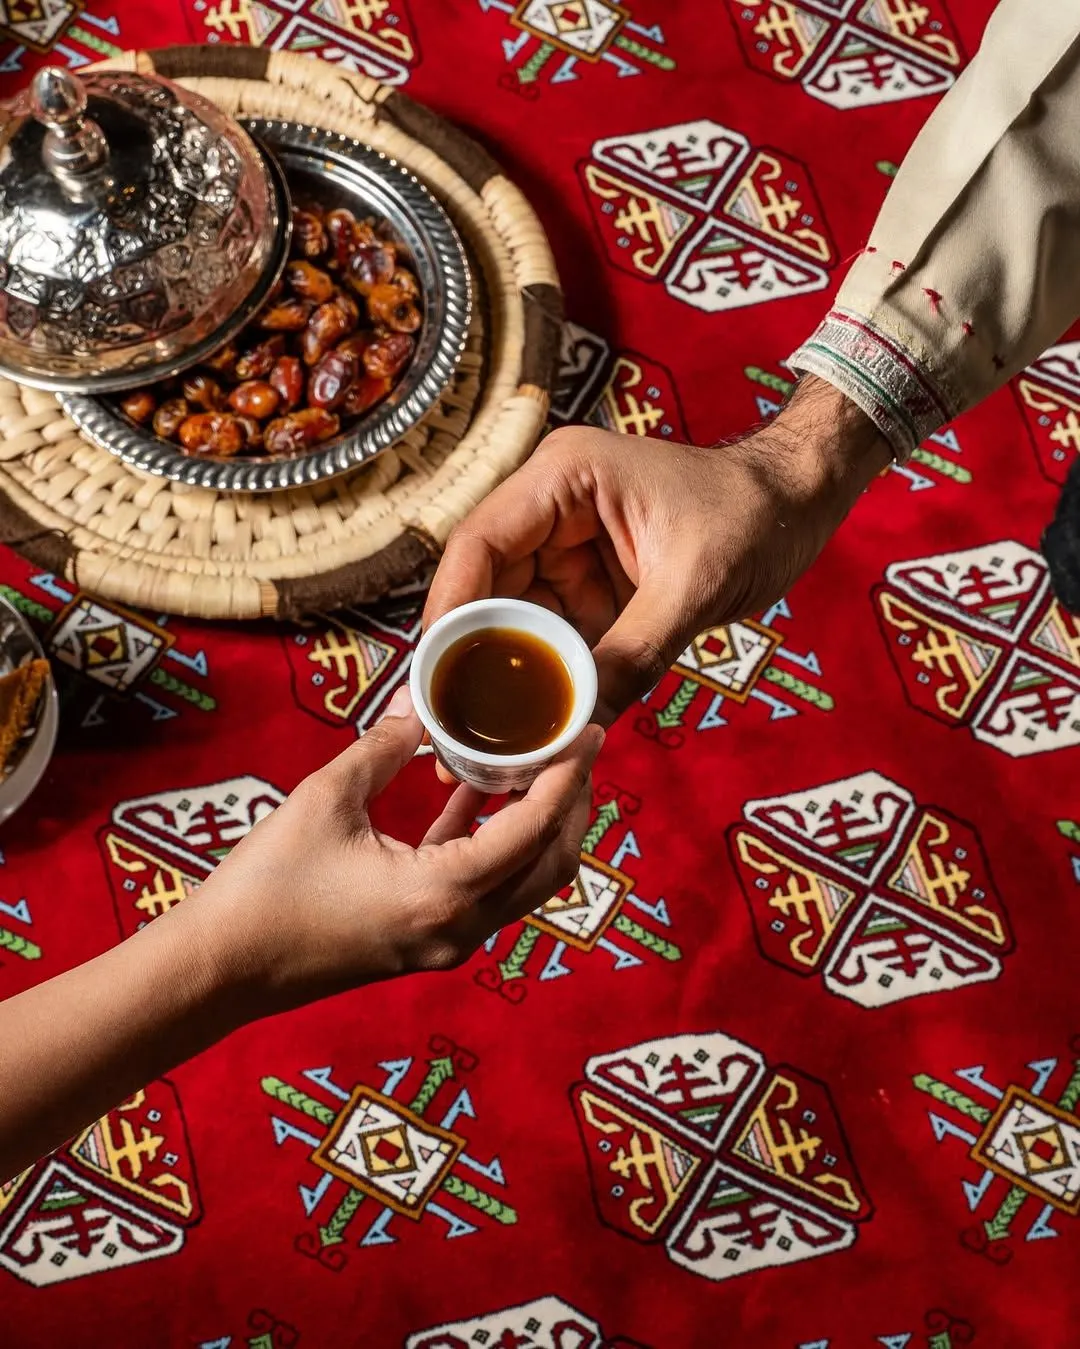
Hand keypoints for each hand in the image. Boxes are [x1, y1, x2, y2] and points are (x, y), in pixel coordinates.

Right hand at [193, 686, 602, 1015]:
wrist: (219, 969)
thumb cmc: (264, 887)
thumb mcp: (325, 799)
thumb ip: (385, 748)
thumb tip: (422, 706)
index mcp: (442, 894)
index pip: (533, 829)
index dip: (567, 776)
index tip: (588, 732)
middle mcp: (458, 929)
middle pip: (548, 867)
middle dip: (571, 807)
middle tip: (575, 749)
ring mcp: (443, 944)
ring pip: (521, 884)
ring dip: (538, 827)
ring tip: (538, 766)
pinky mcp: (422, 944)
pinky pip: (481, 892)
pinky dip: (493, 846)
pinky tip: (476, 795)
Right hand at [425, 376, 889, 729]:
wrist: (802, 503)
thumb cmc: (756, 516)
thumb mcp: (693, 587)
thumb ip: (631, 655)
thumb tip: (576, 728)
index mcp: (563, 478)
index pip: (478, 544)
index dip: (448, 612)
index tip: (433, 679)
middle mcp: (551, 509)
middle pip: (485, 587)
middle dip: (471, 656)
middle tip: (452, 727)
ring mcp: (567, 548)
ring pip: (513, 617)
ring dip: (506, 673)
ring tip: (483, 736)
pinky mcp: (590, 582)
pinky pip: (552, 632)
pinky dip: (545, 674)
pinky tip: (534, 721)